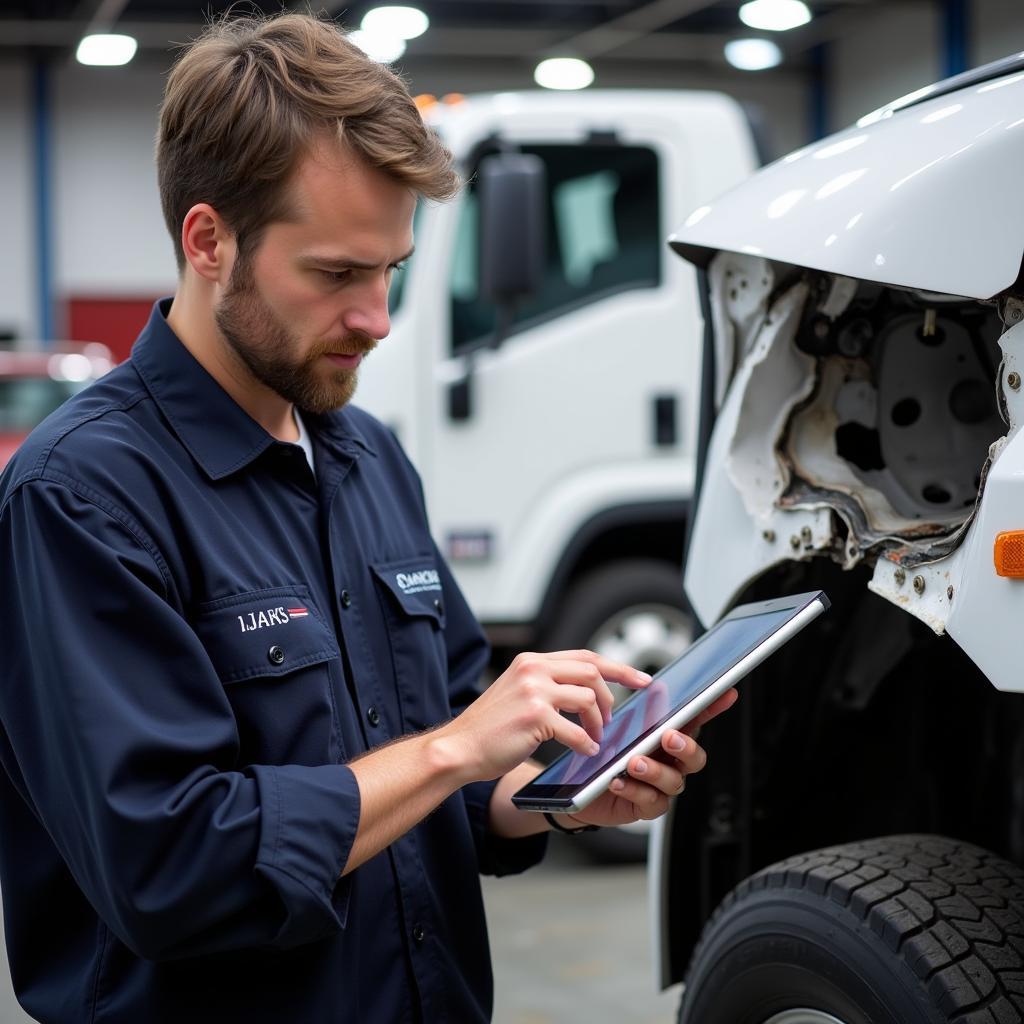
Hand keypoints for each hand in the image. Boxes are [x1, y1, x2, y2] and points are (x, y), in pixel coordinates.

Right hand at [438, 650, 651, 783]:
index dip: (618, 668)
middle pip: (592, 673)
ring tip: (593, 737)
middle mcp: (533, 670)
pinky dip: (585, 744)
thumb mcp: (518, 692)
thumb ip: (547, 684)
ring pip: (588, 699)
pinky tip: (583, 751)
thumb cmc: (490, 728)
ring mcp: (534, 691)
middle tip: (612, 720)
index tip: (642, 679)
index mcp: (532, 662)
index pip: (585, 656)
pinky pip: (576, 731)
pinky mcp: (535, 717)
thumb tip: (587, 692)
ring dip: (597, 722)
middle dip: (611, 698)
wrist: (460, 748)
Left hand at [567, 688, 737, 828]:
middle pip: (695, 757)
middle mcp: (671, 763)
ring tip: (634, 762)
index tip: (726, 693)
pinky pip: (650, 802)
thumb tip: (659, 689)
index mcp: (668, 737)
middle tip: (668, 737)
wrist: (582, 786)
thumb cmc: (607, 754)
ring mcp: (662, 786)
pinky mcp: (647, 806)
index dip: (713, 708)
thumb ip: (642, 713)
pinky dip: (634, 790)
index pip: (696, 721)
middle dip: (685, 747)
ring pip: (673, 781)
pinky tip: (618, 781)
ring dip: (655, 770)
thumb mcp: (621, 728)